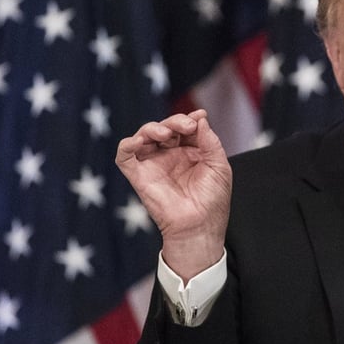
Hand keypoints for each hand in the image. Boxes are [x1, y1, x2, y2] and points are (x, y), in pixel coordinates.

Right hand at [116, 110, 231, 280]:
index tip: (198, 117)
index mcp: (190, 152)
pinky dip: (127, 144)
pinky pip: (125, 155)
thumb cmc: (212, 200)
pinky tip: (139, 141)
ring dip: (153, 128)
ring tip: (167, 134)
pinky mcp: (138, 175)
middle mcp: (170, 155)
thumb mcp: (219, 166)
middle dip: (175, 122)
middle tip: (187, 126)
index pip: (184, 127)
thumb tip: (200, 117)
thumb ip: (210, 141)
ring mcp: (153, 164)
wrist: (200, 226)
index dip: (189, 119)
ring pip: (144, 135)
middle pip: (165, 127)